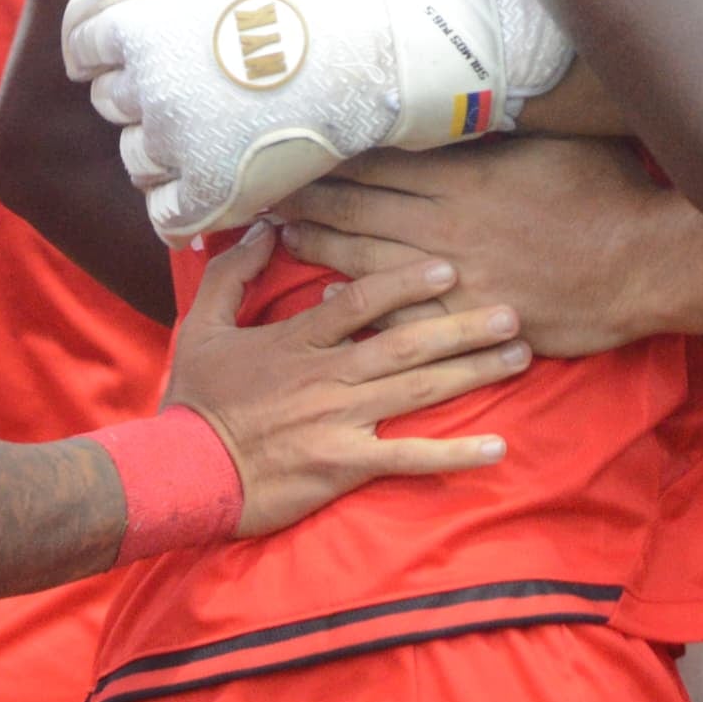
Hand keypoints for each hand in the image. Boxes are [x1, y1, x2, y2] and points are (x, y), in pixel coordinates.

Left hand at [52, 0, 573, 240]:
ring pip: (137, 159)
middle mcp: (149, 89)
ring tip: (220, 123)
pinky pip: (167, 216)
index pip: (84, 44)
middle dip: (148, 88)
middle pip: (112, 102)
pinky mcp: (215, 197)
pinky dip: (186, 203)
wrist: (384, 56)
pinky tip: (220, 175)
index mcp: (143, 26)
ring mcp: (182, 149)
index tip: (164, 37)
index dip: (120, 40)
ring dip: (167, 145)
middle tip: (207, 77)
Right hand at [161, 227, 526, 537]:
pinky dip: (454, 455)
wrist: (183, 472)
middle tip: (512, 310)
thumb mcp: (203, 325)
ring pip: (418, 392)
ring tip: (519, 357)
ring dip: (472, 373)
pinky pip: (408, 459)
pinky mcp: (344, 465)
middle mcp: (328, 374)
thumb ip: (233, 274)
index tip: (448, 266)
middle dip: (462, 325)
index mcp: (299, 339)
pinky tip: (497, 449)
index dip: (407, 280)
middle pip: (406, 343)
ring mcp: (340, 420)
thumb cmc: (197, 401)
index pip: (362, 299)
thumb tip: (264, 229)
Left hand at [273, 139, 680, 360]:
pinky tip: (326, 303)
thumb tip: (469, 100)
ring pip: (368, 258)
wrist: (644, 262)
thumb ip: (502, 129)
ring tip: (284, 233)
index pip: (381, 162)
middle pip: (360, 206)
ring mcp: (455, 273)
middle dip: (310, 196)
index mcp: (465, 174)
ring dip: (320, 244)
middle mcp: (448, 222)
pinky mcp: (469, 316)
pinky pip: (401, 314)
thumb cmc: (608, 192)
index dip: (334, 156)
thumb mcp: (553, 141)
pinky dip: (360, 307)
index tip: (296, 146)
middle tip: (265, 189)